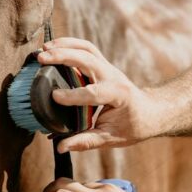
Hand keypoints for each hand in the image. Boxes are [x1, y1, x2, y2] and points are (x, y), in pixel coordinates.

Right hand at [36, 37, 160, 152]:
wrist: (150, 112)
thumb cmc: (133, 126)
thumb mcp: (111, 138)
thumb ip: (86, 142)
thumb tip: (61, 147)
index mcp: (119, 95)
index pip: (94, 92)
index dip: (73, 95)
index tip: (54, 97)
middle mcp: (114, 77)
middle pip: (88, 59)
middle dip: (64, 56)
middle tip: (42, 59)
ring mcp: (108, 68)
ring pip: (87, 48)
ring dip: (65, 45)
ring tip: (44, 48)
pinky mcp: (103, 65)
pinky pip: (86, 49)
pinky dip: (69, 45)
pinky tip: (53, 47)